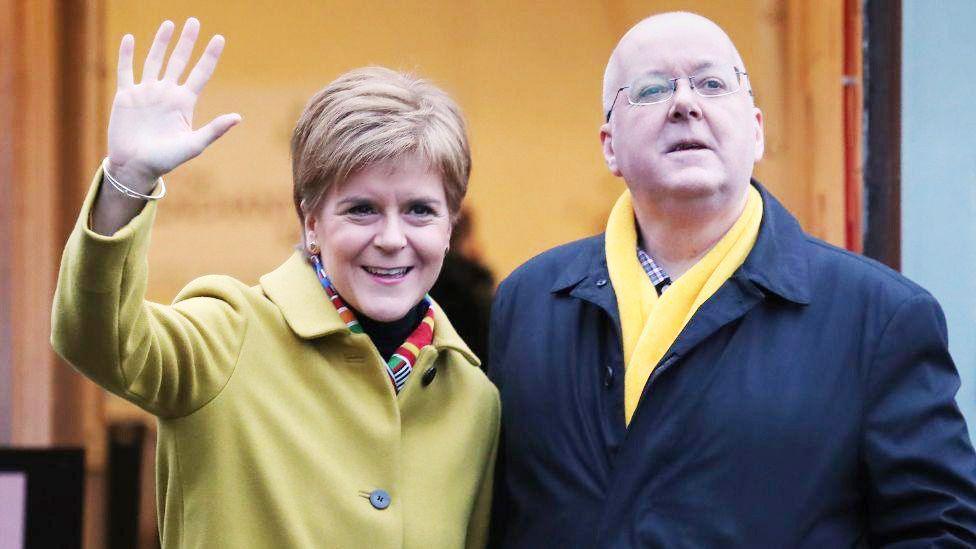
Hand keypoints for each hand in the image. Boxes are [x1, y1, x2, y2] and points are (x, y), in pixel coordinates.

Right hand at [106, 18, 239, 189]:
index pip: (200, 73)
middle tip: (194, 21)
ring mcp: (146, 93)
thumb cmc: (166, 160)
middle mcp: (166, 93)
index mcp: (184, 102)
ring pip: (154, 60)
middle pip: (179, 61)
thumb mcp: (193, 145)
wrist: (135, 167)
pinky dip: (127, 55)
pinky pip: (126, 70)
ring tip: (169, 24)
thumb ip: (214, 129)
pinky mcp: (125, 96)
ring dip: (161, 42)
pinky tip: (130, 38)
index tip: (219, 38)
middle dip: (187, 41)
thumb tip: (238, 117)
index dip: (209, 56)